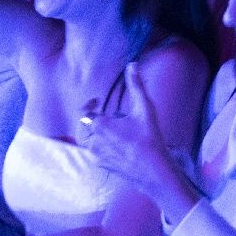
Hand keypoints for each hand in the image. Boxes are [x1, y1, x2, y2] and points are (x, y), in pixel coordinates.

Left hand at [81, 63, 195, 220]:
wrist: (153, 170)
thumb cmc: (149, 138)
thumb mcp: (145, 108)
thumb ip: (136, 85)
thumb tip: (132, 65)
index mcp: (101, 126)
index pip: (83, 113)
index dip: (88, 105)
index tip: (96, 100)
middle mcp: (94, 142)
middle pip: (81, 128)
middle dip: (88, 119)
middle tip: (98, 114)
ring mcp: (97, 157)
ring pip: (87, 142)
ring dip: (94, 133)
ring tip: (109, 128)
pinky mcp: (103, 166)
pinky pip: (95, 154)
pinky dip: (100, 146)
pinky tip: (114, 144)